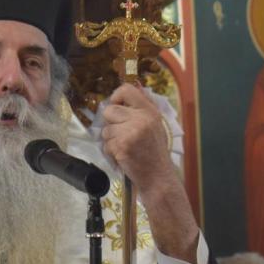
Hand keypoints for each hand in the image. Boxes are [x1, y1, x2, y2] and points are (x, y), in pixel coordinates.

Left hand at [99, 84, 197, 262]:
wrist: (158, 177)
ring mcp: (131, 132)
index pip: (126, 89)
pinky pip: (105, 144)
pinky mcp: (122, 146)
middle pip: (109, 110)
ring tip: (125, 148)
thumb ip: (143, 107)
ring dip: (110, 140)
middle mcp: (141, 119)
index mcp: (150, 111)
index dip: (116, 97)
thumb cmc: (155, 153)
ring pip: (105, 130)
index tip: (117, 107)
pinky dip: (110, 153)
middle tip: (121, 135)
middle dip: (110, 124)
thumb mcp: (155, 125)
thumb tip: (133, 85)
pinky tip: (123, 158)